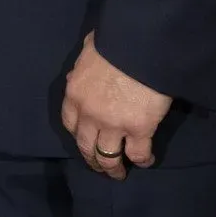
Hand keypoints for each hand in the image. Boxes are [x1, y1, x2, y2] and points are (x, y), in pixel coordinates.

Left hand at [61, 33, 171, 179]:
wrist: (138, 46)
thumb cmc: (114, 42)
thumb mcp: (89, 51)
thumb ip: (83, 66)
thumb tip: (81, 70)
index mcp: (75, 94)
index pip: (70, 123)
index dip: (78, 134)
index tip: (85, 140)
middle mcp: (89, 115)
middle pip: (86, 146)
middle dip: (92, 160)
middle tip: (100, 167)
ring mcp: (113, 125)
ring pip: (108, 157)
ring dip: (113, 169)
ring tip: (119, 174)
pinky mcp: (138, 130)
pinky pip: (138, 154)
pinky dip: (142, 161)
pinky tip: (146, 161)